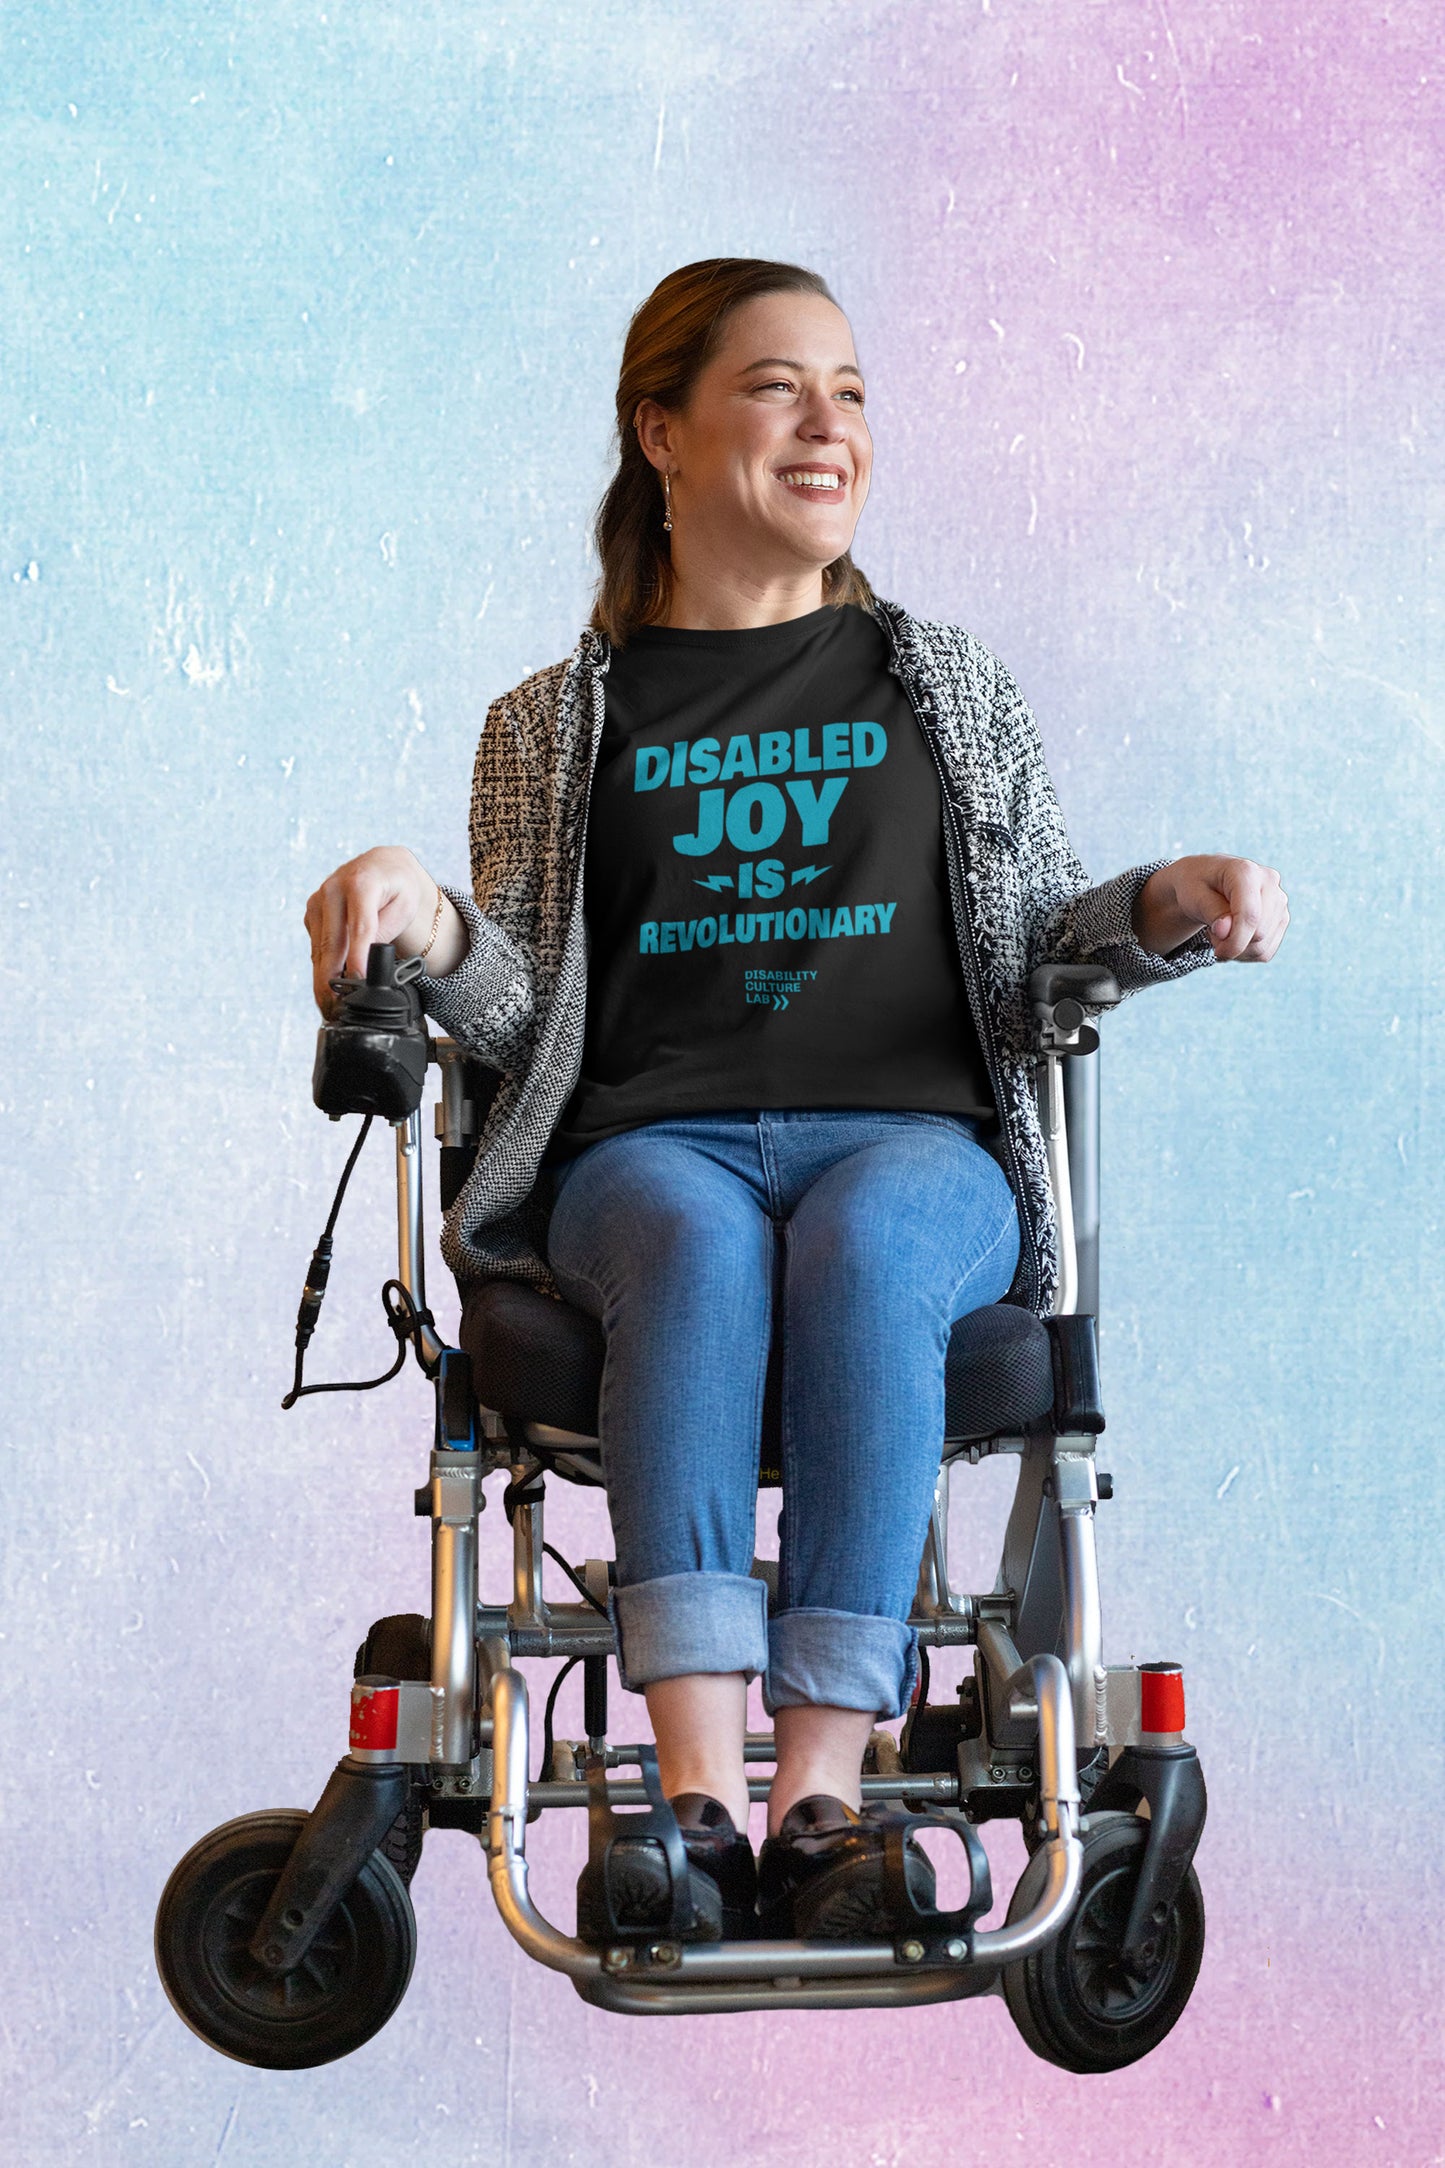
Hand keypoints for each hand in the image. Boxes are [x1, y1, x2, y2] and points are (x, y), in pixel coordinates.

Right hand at [303, 845, 436, 1018]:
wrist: (381, 866)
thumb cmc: (397, 888)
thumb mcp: (404, 905)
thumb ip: (384, 931)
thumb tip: (364, 961)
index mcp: (362, 883)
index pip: (359, 927)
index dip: (357, 958)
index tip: (357, 982)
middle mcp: (333, 888)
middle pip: (332, 942)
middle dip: (331, 979)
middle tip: (335, 1008)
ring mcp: (318, 900)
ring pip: (319, 948)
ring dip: (322, 979)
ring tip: (329, 1007)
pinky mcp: (312, 912)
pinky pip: (316, 946)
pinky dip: (321, 968)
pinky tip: (326, 987)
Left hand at [1134, 854, 1288, 961]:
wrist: (1204, 880)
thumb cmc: (1195, 885)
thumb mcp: (1193, 896)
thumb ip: (1211, 912)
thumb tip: (1225, 932)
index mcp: (1246, 871)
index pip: (1250, 915)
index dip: (1235, 941)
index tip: (1217, 952)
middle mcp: (1269, 881)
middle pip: (1259, 934)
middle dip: (1232, 945)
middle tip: (1212, 932)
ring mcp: (1279, 900)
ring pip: (1263, 946)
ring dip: (1237, 950)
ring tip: (1220, 931)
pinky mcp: (1281, 917)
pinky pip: (1266, 951)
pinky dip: (1246, 953)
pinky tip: (1233, 936)